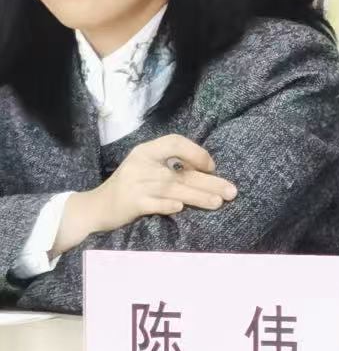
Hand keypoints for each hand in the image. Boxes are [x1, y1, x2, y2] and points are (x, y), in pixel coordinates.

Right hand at [59, 135, 237, 252]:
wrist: (95, 208)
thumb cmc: (130, 187)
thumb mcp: (147, 168)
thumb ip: (171, 167)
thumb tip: (209, 173)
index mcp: (146, 151)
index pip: (174, 142)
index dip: (195, 152)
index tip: (210, 167)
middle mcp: (140, 164)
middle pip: (180, 173)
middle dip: (209, 182)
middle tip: (232, 191)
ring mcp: (135, 184)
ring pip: (172, 189)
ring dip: (198, 196)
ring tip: (218, 202)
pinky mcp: (130, 203)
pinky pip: (152, 204)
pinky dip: (166, 206)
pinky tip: (180, 208)